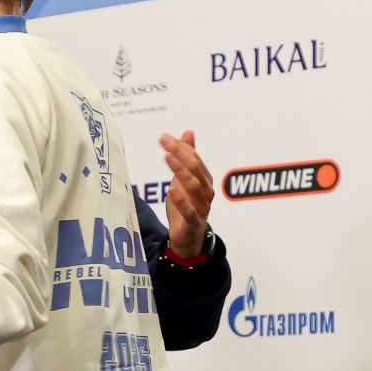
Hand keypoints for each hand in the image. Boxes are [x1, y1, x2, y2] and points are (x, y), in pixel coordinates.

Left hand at [160, 130, 213, 256]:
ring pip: (195, 187)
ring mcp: (202, 207)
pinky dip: (182, 201)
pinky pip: (190, 211)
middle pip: (196, 169)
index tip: (165, 137)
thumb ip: (187, 157)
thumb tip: (188, 132)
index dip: (181, 147)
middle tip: (164, 142)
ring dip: (181, 171)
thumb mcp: (183, 180)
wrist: (188, 238)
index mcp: (205, 180)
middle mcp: (206, 192)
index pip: (195, 159)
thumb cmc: (186, 207)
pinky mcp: (194, 223)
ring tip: (168, 158)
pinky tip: (171, 190)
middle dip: (180, 153)